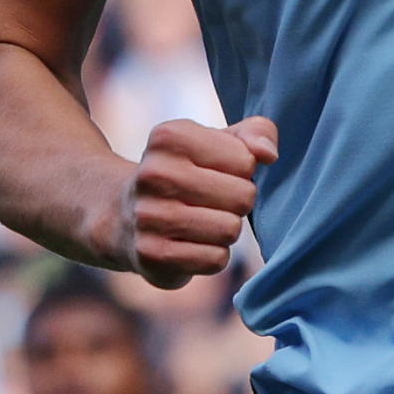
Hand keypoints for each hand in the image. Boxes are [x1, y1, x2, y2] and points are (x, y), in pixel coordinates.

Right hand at [109, 116, 276, 284]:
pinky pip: (215, 260)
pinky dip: (212, 256)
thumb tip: (269, 154)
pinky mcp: (151, 255)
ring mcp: (149, 216)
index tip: (216, 172)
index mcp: (169, 137)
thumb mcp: (219, 141)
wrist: (124, 216)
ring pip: (230, 230)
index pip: (246, 160)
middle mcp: (153, 173)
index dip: (242, 171)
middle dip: (238, 202)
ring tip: (202, 222)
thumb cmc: (187, 173)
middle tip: (213, 202)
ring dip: (226, 230)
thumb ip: (256, 133)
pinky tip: (191, 244)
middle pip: (243, 197)